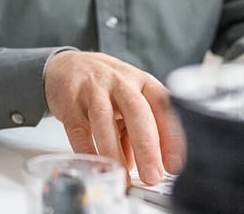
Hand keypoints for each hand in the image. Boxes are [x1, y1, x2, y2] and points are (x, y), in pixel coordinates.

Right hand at [43, 51, 184, 185]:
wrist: (67, 65)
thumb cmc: (105, 86)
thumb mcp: (127, 101)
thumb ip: (137, 132)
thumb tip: (146, 167)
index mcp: (141, 81)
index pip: (163, 106)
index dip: (172, 135)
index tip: (175, 164)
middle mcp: (120, 81)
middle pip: (137, 110)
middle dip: (146, 145)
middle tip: (152, 175)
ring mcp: (93, 88)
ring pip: (104, 118)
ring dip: (115, 151)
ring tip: (123, 177)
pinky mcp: (70, 100)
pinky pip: (79, 129)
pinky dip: (88, 152)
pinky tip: (95, 168)